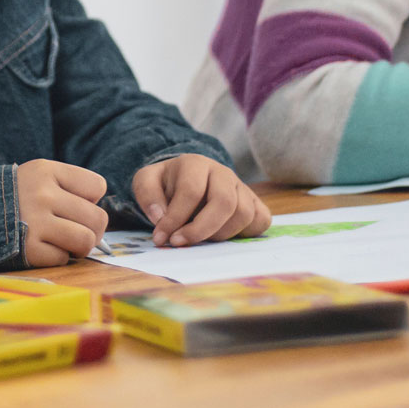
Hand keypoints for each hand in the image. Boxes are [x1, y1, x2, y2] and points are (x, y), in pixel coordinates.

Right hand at [17, 160, 109, 266]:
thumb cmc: (14, 197)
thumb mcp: (37, 176)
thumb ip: (69, 188)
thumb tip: (101, 222)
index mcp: (47, 171)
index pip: (97, 186)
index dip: (90, 199)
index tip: (72, 203)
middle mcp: (42, 194)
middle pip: (97, 218)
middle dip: (92, 228)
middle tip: (76, 230)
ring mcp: (34, 222)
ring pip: (85, 240)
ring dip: (79, 246)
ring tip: (65, 242)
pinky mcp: (28, 249)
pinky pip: (62, 259)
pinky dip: (57, 257)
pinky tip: (43, 248)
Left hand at [132, 154, 270, 246]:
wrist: (187, 179)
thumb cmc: (167, 184)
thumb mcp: (147, 182)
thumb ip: (148, 196)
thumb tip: (160, 217)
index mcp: (195, 164)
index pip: (191, 191)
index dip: (175, 218)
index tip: (162, 238)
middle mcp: (223, 173)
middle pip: (224, 202)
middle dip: (201, 229)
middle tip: (180, 243)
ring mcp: (242, 187)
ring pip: (243, 214)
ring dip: (220, 234)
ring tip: (200, 238)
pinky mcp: (255, 202)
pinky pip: (261, 220)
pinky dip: (246, 233)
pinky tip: (223, 235)